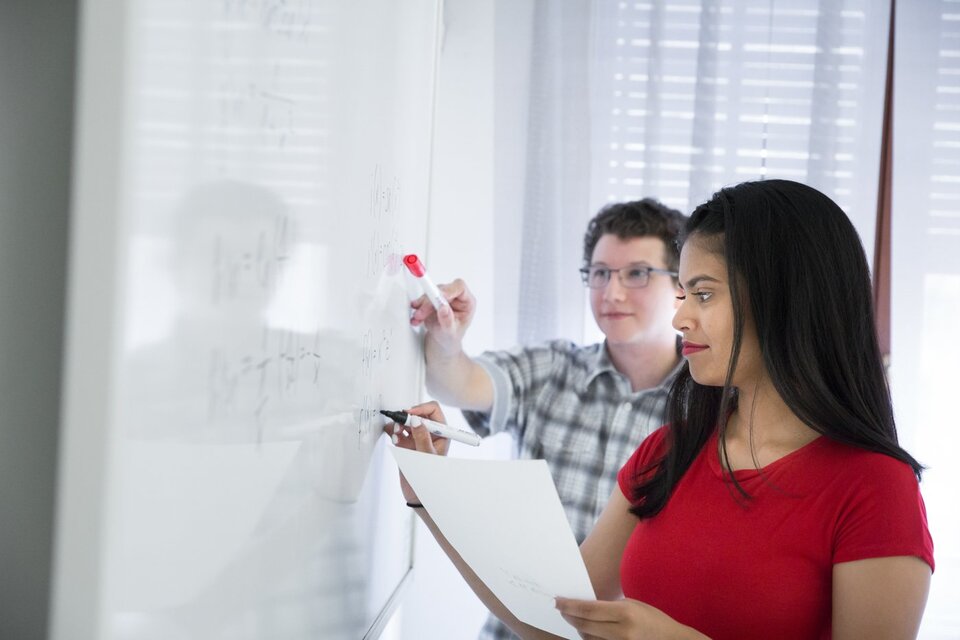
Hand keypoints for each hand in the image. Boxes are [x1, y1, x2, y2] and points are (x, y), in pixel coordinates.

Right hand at [382, 401, 450, 504]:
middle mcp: (430, 433)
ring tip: (395, 433)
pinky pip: (398, 431)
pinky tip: (393, 437)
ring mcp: (417, 438)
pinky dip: (393, 431)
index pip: (433, 410)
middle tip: (399, 424)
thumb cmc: (429, 478)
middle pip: (417, 414)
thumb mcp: (426, 457)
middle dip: (406, 417)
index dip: (421, 408)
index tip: (409, 414)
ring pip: (406, 422)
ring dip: (399, 425)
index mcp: (441, 433)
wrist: (418, 495)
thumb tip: (416, 420)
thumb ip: (422, 438)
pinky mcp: (406, 444)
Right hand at [409, 278, 475, 356]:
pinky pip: (424, 299)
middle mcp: (456, 297)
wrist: (444, 341)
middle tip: (422, 313)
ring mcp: (444, 297)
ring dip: (422, 305)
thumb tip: (443, 308)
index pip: (460, 288)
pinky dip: (418, 307)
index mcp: (467, 302)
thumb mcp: (451, 332)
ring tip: (418, 317)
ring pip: (431, 293)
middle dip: (429, 301)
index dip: (448, 290)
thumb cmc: (452, 336)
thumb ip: (448, 320)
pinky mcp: (433, 300)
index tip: (438, 297)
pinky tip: (417, 317)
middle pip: (442, 290)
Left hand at [555, 597, 706, 639]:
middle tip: (560, 608)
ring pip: (587, 637)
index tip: (557, 601)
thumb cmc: (652, 618)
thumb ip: (608, 607)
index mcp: (624, 613)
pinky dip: (588, 637)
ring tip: (573, 618)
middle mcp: (621, 631)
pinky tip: (586, 630)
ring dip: (578, 627)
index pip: (588, 609)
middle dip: (569, 616)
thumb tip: (583, 605)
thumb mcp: (631, 604)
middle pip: (584, 624)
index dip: (569, 605)